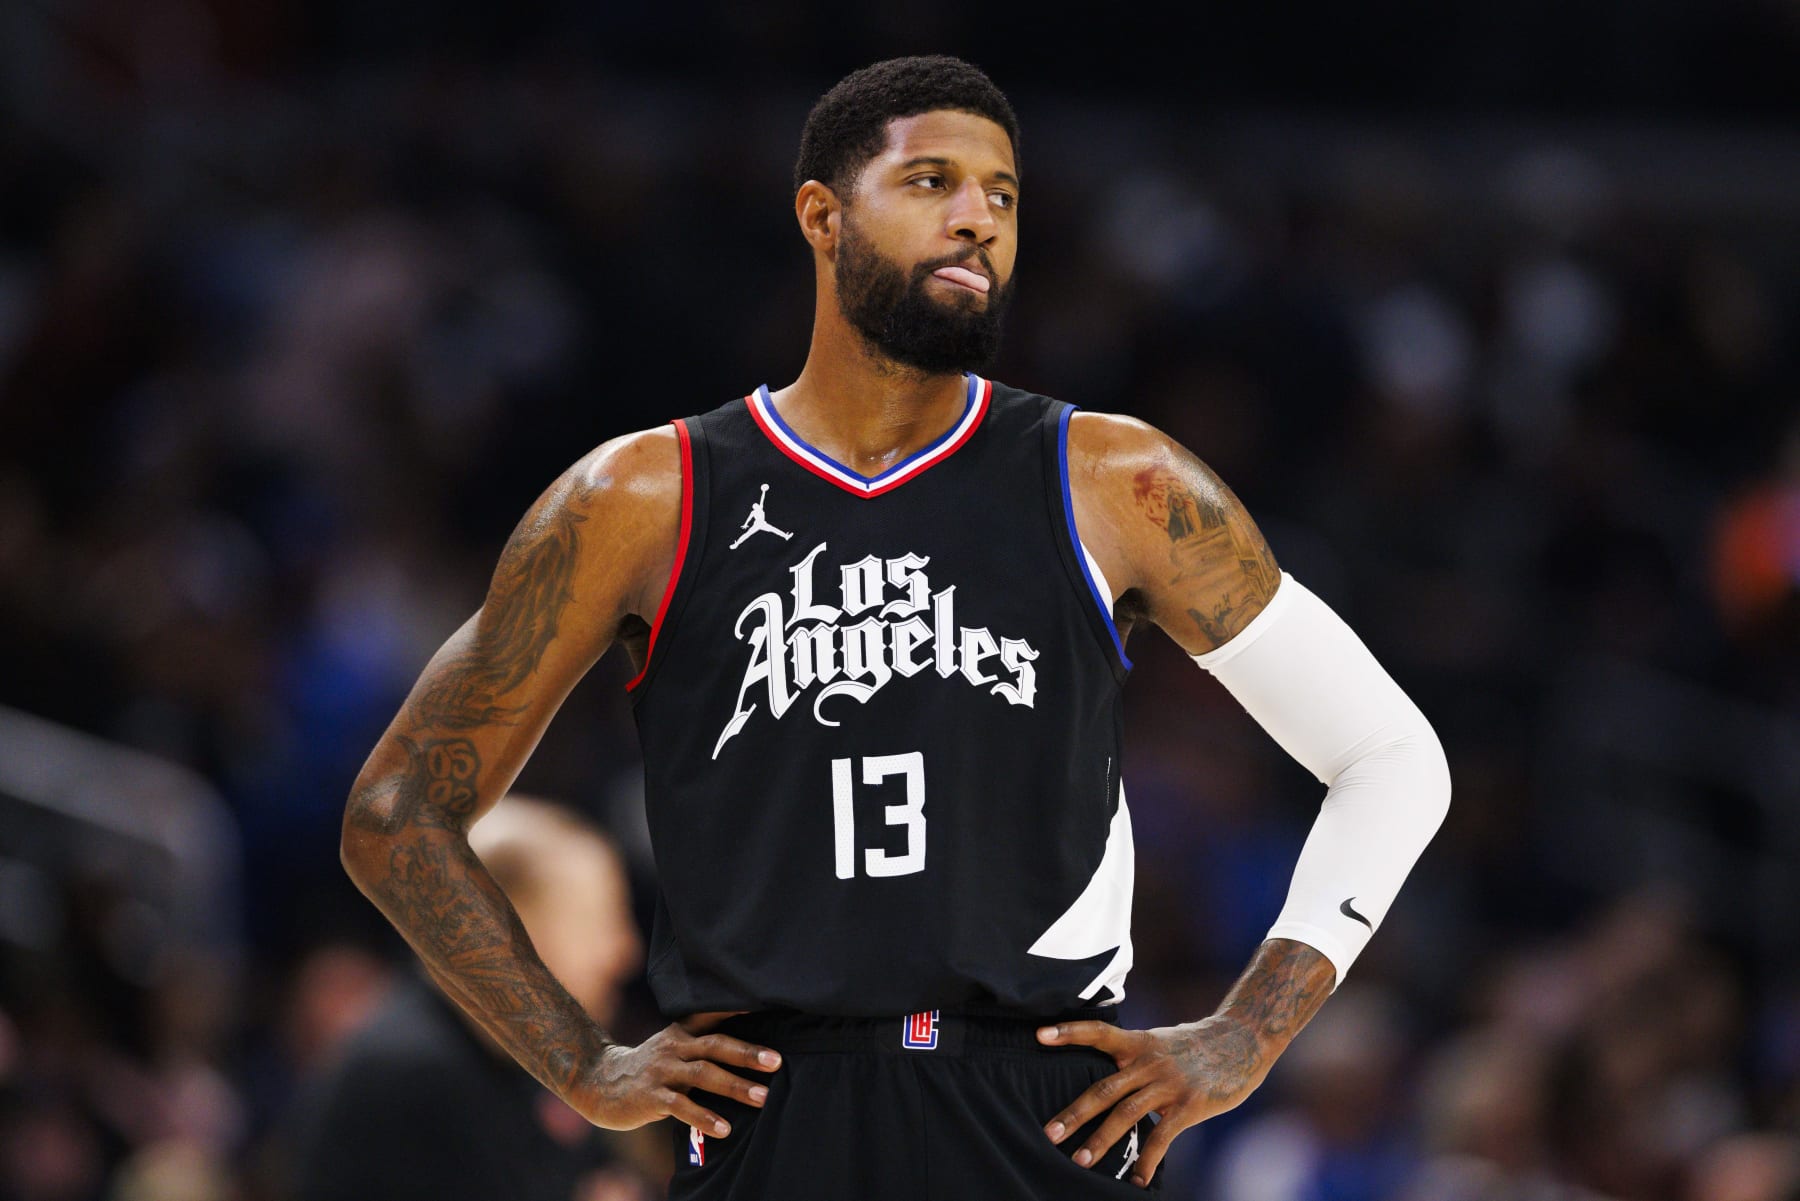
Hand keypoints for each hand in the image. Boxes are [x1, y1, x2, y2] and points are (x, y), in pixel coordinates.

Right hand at [573, 1017, 781, 1137]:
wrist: (600, 1083)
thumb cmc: (649, 1068)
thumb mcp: (672, 1047)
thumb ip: (701, 1045)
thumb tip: (749, 1050)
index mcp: (681, 1032)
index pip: (712, 1015)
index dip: (738, 1008)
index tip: (765, 1005)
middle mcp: (673, 1046)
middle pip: (715, 1045)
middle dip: (747, 1053)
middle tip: (777, 1061)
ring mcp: (661, 1070)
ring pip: (703, 1074)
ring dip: (735, 1086)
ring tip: (762, 1098)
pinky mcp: (651, 1096)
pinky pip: (681, 1107)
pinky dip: (705, 1117)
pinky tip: (725, 1129)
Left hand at [1038, 1015, 1270, 1186]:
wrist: (1243, 1040)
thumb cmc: (1197, 1044)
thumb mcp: (1160, 1041)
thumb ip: (1134, 1055)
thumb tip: (1107, 1073)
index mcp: (1139, 1044)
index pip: (1098, 1033)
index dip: (1069, 1033)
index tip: (1039, 1035)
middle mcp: (1149, 1062)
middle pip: (1103, 1089)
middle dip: (1074, 1114)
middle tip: (1048, 1133)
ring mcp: (1169, 1084)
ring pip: (1126, 1114)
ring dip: (1101, 1140)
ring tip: (1079, 1162)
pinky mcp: (1190, 1105)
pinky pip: (1162, 1137)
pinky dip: (1148, 1161)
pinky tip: (1137, 1180)